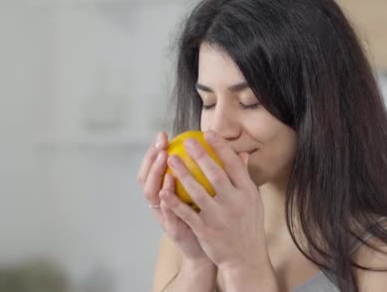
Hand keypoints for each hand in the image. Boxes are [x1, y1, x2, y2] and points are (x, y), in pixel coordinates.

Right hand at [137, 132, 211, 264]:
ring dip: (156, 176)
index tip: (163, 135)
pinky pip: (167, 213)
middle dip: (151, 159)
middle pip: (147, 177)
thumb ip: (221, 175)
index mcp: (169, 193)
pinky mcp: (172, 229)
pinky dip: (167, 201)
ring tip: (164, 160)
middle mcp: (162, 203)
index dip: (154, 152)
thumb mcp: (213, 195)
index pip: (155, 168)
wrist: (212, 251)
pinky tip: (169, 187)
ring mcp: (164, 216)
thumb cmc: (212, 220)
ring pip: (152, 194)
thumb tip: (239, 152)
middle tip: (161, 144)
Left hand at [160, 130, 271, 274]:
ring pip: (198, 192)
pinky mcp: (206, 230)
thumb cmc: (248, 224)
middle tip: (186, 141)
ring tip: (170, 159)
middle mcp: (235, 203)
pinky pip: (187, 213)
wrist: (246, 258)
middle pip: (216, 174)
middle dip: (200, 155)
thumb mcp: (252, 200)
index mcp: (248, 192)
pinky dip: (175, 202)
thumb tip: (242, 153)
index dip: (221, 148)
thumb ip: (244, 177)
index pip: (234, 165)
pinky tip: (164, 190)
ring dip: (182, 174)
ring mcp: (220, 217)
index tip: (209, 133)